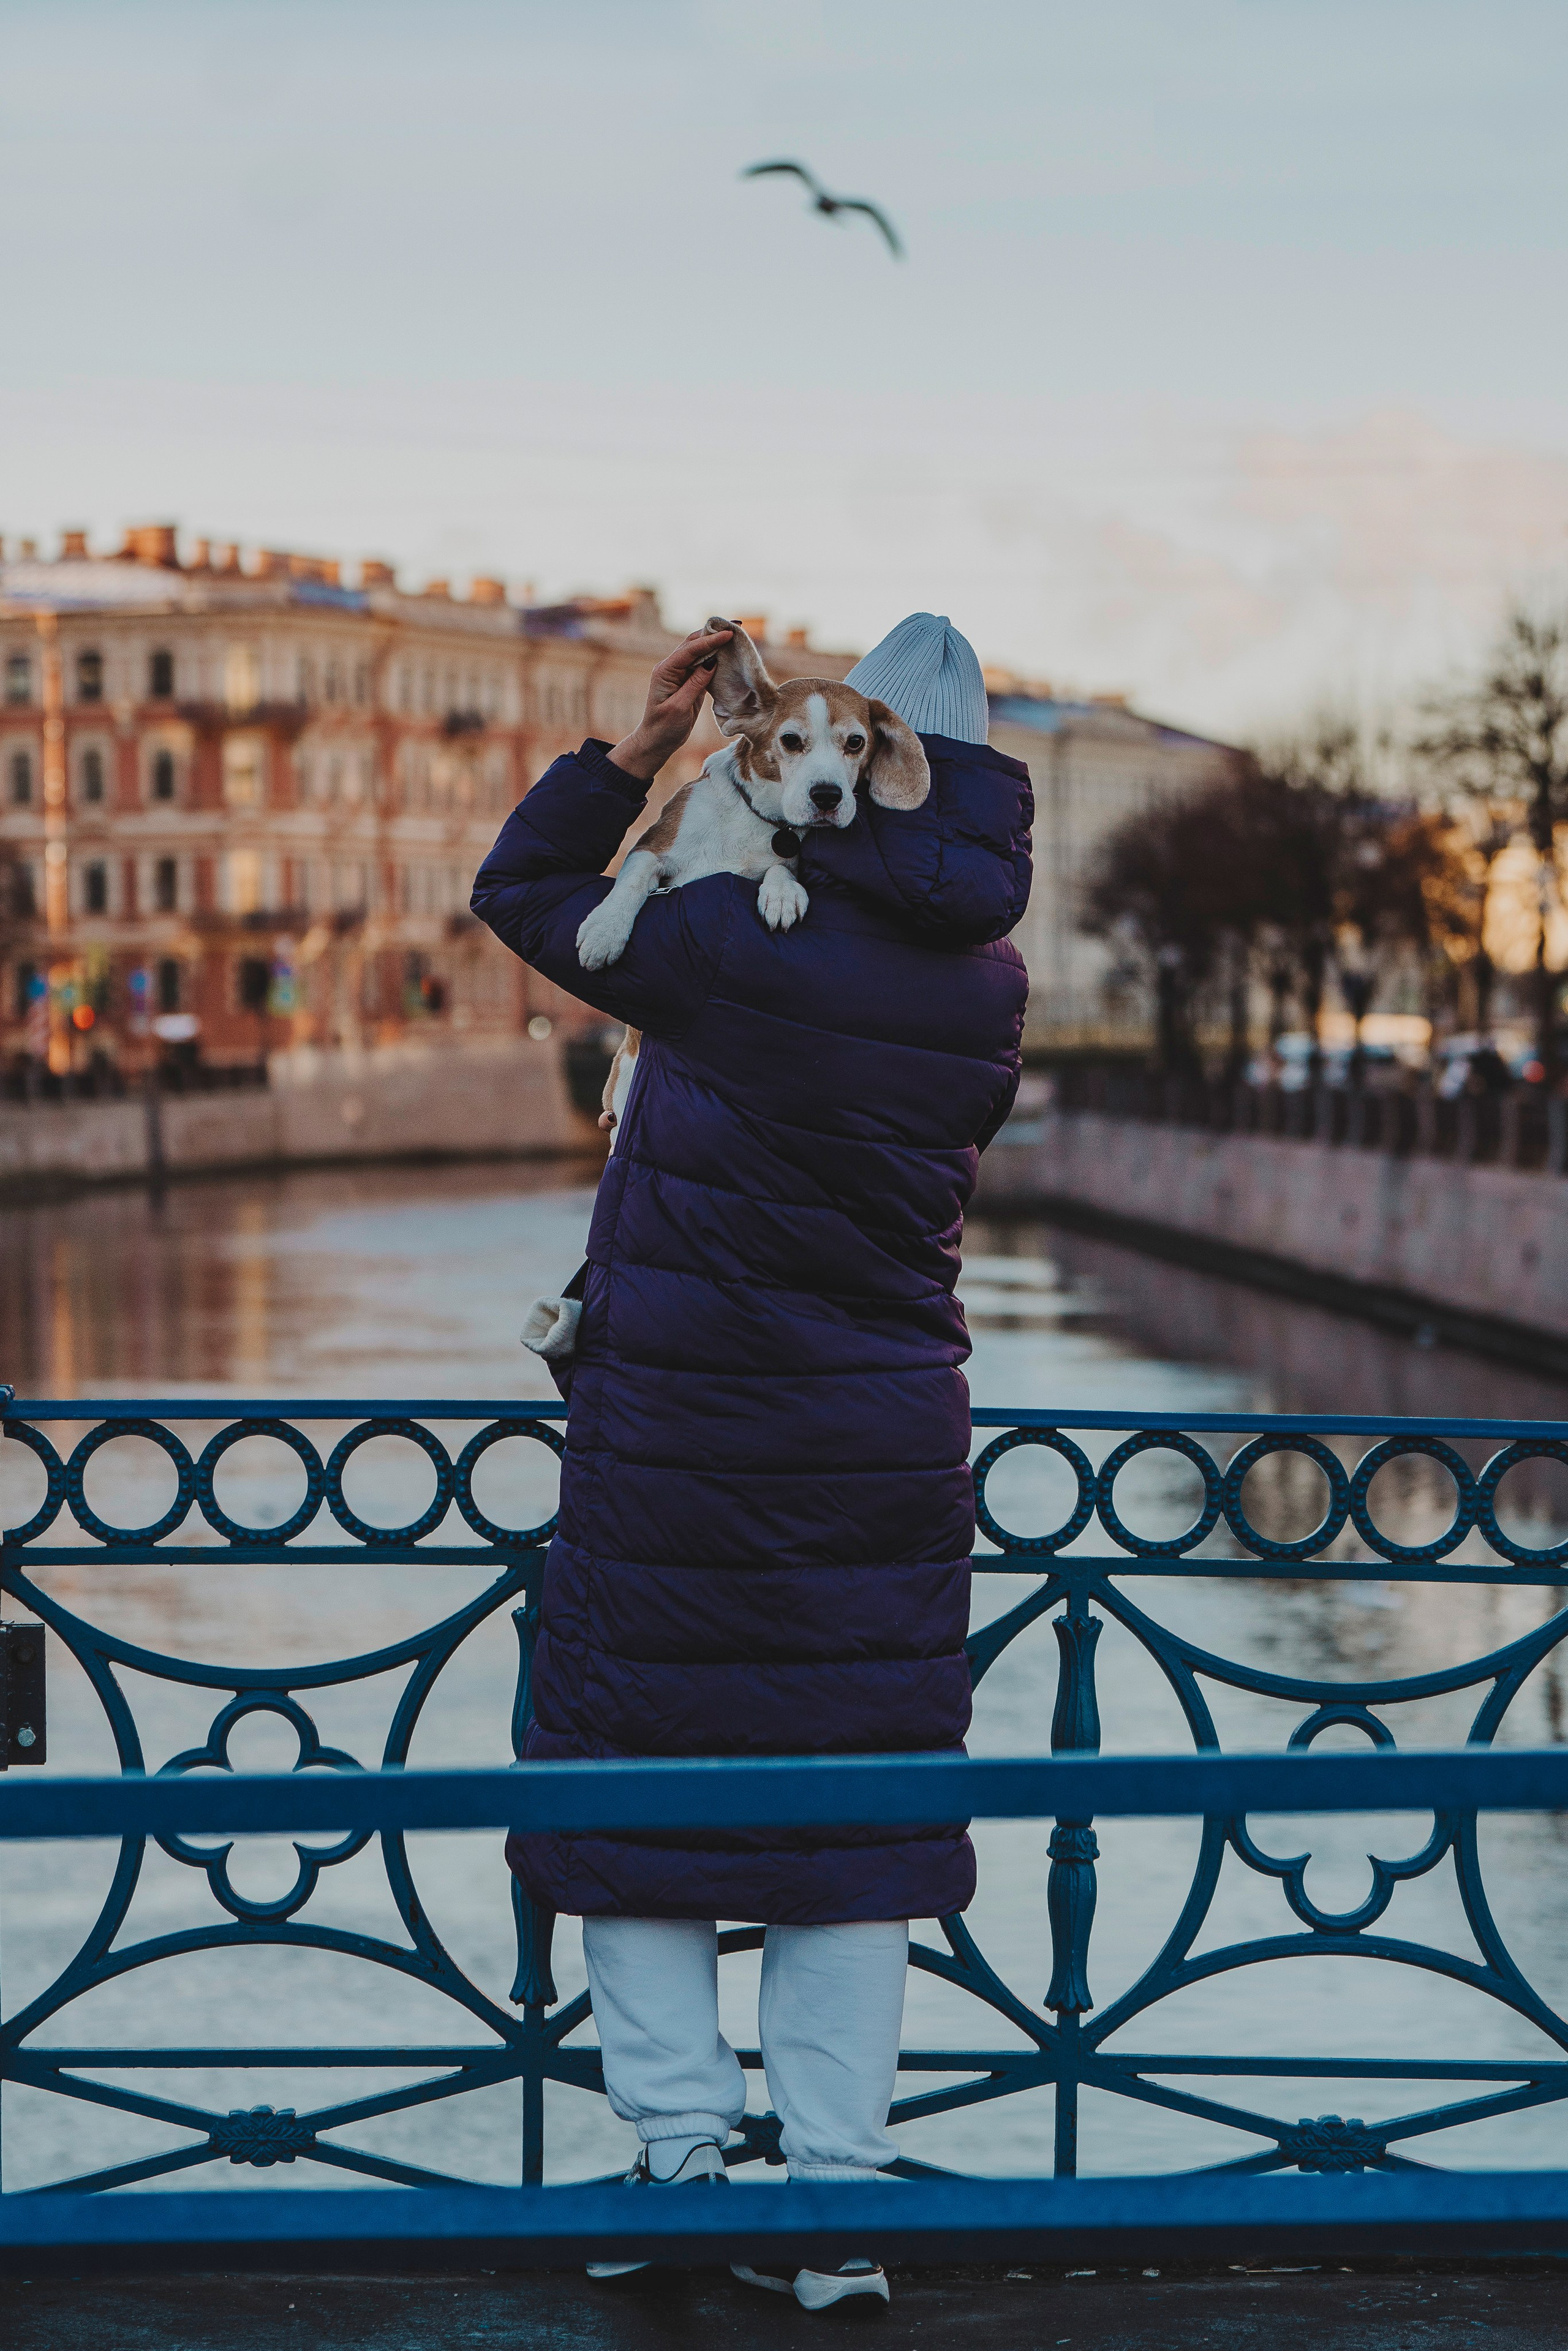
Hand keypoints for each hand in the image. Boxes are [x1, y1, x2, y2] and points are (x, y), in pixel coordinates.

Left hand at [608, 625, 731, 783]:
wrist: (657, 742)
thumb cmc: (664, 727)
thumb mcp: (679, 707)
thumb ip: (695, 683)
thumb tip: (712, 662)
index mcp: (665, 671)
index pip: (690, 650)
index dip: (710, 640)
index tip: (729, 634)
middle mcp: (672, 668)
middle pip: (694, 644)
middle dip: (713, 634)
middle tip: (736, 626)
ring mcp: (681, 673)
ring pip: (700, 652)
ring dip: (716, 643)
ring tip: (735, 635)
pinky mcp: (689, 681)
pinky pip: (704, 664)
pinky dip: (716, 658)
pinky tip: (729, 653)